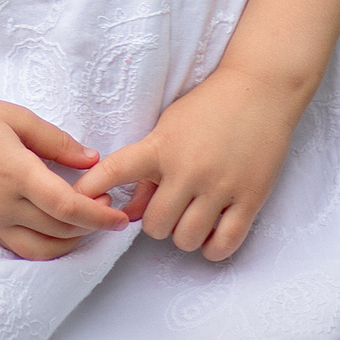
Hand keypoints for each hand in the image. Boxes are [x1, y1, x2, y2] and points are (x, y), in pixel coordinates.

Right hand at [0, 90, 128, 260]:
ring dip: (71, 241)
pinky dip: (47, 246)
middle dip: (91, 226)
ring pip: (42, 248)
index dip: (98, 216)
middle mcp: (4, 205)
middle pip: (60, 231)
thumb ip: (54, 140)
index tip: (121, 215)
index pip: (67, 206)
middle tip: (109, 209)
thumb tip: (91, 159)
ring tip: (86, 221)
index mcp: (15, 173)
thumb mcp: (12, 116)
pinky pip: (21, 247)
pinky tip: (57, 229)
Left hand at [75, 66, 304, 260]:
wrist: (260, 90)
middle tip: (168, 211)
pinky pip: (225, 243)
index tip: (79, 202)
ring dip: (185, 236)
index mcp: (161, 147)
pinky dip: (213, 249)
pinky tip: (212, 236)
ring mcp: (220, 186)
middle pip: (155, 225)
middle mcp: (187, 170)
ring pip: (187, 239)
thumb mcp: (168, 128)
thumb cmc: (208, 106)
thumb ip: (148, 169)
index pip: (115, 171)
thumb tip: (130, 210)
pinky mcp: (250, 198)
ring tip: (192, 220)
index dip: (92, 190)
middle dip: (157, 224)